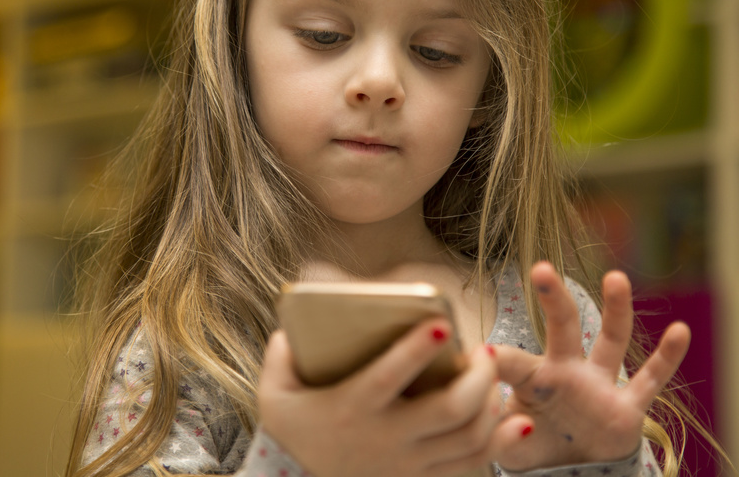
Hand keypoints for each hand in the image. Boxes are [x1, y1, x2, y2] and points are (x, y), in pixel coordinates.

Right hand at [259, 319, 526, 476]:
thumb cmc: (295, 427)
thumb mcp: (274, 393)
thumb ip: (280, 356)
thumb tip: (294, 325)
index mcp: (352, 407)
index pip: (389, 377)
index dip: (415, 350)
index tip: (442, 324)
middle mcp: (386, 437)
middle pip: (450, 410)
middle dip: (479, 377)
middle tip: (484, 350)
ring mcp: (409, 463)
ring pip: (469, 437)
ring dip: (492, 404)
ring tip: (492, 375)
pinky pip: (472, 466)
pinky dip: (498, 444)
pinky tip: (513, 421)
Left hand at [493, 262, 690, 470]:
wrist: (569, 471)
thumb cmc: (531, 446)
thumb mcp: (507, 446)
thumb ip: (497, 434)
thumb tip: (500, 421)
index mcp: (530, 379)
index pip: (508, 362)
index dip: (494, 360)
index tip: (478, 354)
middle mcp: (566, 371)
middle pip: (562, 326)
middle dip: (554, 298)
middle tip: (542, 268)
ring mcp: (598, 385)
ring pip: (610, 340)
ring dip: (616, 310)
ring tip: (616, 278)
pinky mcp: (626, 408)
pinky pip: (650, 380)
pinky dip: (666, 358)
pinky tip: (680, 330)